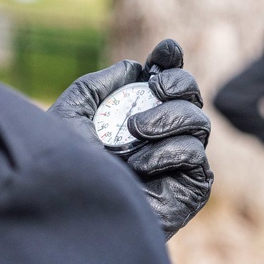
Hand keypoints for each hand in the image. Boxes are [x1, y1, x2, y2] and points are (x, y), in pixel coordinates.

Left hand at [48, 40, 212, 238]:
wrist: (71, 213)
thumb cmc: (64, 172)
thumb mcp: (71, 117)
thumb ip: (97, 86)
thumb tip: (133, 67)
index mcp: (134, 118)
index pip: (164, 84)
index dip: (170, 63)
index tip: (164, 51)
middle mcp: (161, 138)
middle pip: (191, 96)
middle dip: (179, 82)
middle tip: (156, 87)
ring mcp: (179, 163)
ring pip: (199, 123)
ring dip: (167, 118)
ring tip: (134, 133)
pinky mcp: (191, 188)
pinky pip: (196, 155)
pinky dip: (169, 151)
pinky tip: (141, 164)